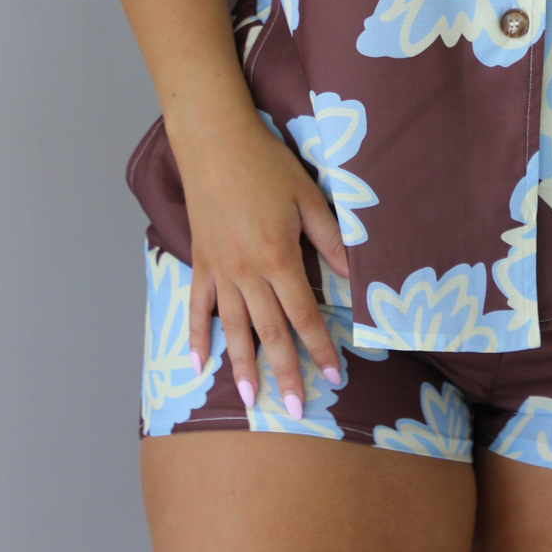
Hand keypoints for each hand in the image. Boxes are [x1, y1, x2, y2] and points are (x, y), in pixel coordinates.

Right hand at [180, 106, 350, 418]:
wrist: (216, 142)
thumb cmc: (267, 166)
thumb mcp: (309, 198)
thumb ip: (332, 240)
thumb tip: (354, 276)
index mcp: (278, 257)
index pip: (303, 315)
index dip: (319, 348)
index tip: (332, 377)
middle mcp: (246, 272)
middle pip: (268, 332)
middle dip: (282, 372)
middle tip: (292, 409)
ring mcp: (219, 270)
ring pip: (232, 328)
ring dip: (241, 366)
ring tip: (249, 400)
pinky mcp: (201, 262)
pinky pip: (197, 308)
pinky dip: (196, 337)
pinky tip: (198, 364)